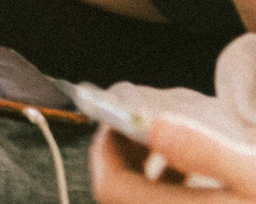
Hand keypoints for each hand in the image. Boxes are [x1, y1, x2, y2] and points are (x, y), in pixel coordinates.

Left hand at [95, 118, 255, 199]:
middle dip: (124, 161)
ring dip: (145, 178)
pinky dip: (170, 196)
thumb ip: (207, 153)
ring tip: (164, 145)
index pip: (112, 190)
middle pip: (123, 201)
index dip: (106, 151)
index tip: (117, 118)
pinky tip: (196, 180)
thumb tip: (157, 126)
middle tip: (137, 127)